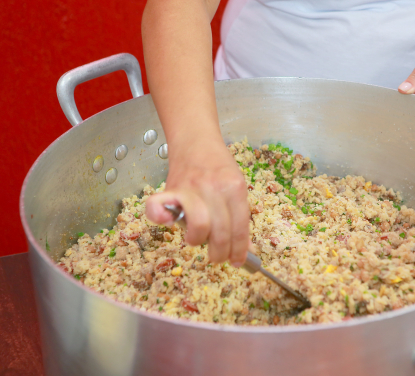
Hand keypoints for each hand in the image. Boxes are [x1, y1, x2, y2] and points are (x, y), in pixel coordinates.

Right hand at [145, 138, 248, 265]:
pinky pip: (160, 209)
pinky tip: (169, 225)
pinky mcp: (171, 189)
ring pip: (199, 227)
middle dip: (220, 254)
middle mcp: (215, 187)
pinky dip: (160, 221)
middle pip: (221, 232)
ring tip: (198, 240)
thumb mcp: (236, 187)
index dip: (239, 250)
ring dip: (198, 241)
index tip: (237, 262)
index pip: (240, 228)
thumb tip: (245, 249)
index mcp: (235, 188)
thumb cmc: (218, 167)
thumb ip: (238, 216)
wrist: (196, 141)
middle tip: (218, 257)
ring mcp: (192, 188)